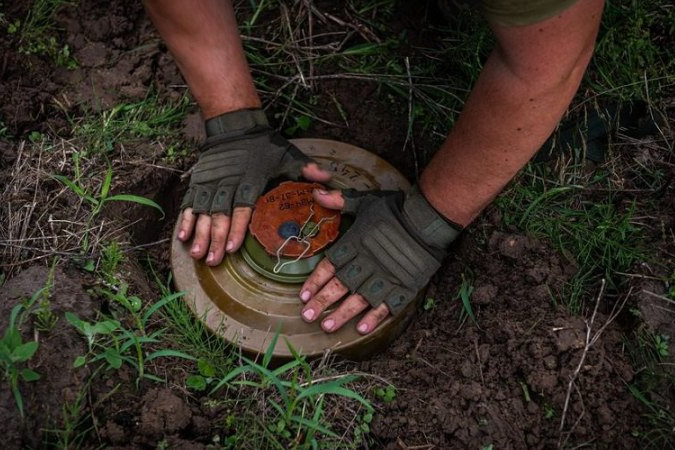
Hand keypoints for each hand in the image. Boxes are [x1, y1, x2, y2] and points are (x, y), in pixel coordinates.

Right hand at [177, 109, 330, 264]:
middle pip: (219, 214)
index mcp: (249, 179)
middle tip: (211, 260)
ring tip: (197, 254)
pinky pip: (190, 203)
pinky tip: (182, 236)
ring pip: (203, 212)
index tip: (233, 247)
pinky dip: (186, 219)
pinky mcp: (199, 182)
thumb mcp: (287, 154)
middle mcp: (227, 183)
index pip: (241, 207)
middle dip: (214, 238)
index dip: (236, 227)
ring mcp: (210, 183)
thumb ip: (306, 170)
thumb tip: (328, 180)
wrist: (234, 124)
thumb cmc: (263, 144)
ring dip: (199, 234)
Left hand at [299, 185, 461, 333]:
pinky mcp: (403, 286)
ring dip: (343, 314)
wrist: (428, 220)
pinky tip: (362, 329)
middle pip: (340, 286)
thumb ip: (340, 200)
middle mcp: (367, 263)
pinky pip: (387, 306)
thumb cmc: (395, 209)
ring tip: (327, 327)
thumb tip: (316, 193)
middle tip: (307, 316)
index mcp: (355, 244)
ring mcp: (385, 277)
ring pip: (360, 300)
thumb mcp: (365, 201)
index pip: (330, 266)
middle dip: (322, 302)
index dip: (315, 281)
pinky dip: (375, 317)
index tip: (303, 294)